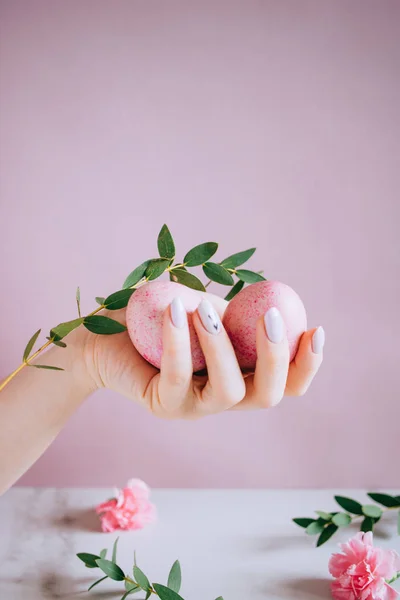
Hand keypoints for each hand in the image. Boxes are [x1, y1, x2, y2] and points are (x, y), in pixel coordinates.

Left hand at [82, 293, 323, 418]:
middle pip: (269, 396)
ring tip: (205, 307)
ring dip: (222, 346)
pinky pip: (177, 376)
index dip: (308, 364)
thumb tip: (277, 299)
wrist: (104, 336)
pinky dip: (178, 341)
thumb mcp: (207, 310)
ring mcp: (194, 406)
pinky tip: (173, 310)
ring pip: (228, 391)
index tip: (316, 329)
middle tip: (272, 317)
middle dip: (278, 358)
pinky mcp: (162, 404)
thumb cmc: (161, 317)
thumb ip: (239, 313)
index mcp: (242, 376)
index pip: (287, 384)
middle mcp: (223, 397)